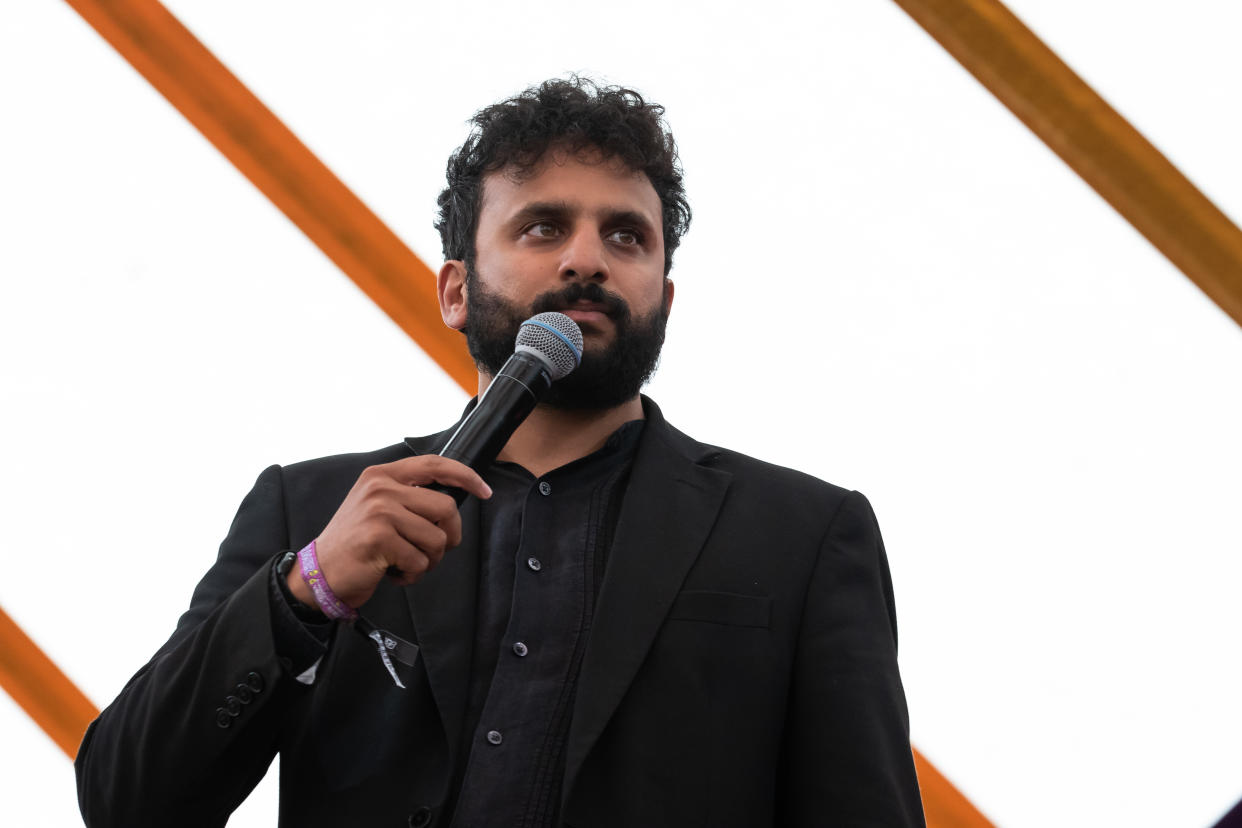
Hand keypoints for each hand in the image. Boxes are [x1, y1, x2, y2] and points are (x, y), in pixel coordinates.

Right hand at [287, 456, 491, 608]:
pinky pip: (420, 560)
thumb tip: (451, 502)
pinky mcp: (379, 538)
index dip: (465, 476)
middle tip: (432, 551)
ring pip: (437, 539)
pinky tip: (393, 572)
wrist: (320, 573)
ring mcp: (379, 512)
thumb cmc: (355, 544)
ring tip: (405, 562)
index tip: (484, 490)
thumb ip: (408, 496)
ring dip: (429, 560)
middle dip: (449, 537)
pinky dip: (412, 574)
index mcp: (382, 475)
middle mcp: (380, 488)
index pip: (434, 465)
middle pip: (446, 509)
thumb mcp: (376, 506)